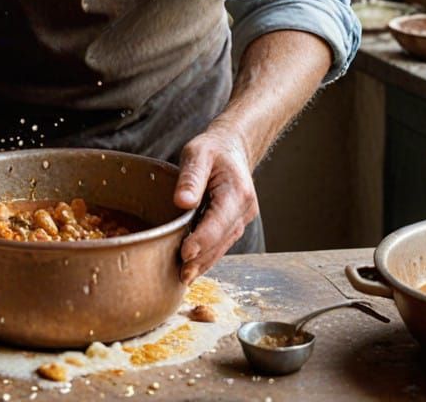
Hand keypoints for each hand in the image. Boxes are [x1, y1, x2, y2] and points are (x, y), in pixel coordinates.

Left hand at [173, 125, 258, 283]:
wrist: (232, 148)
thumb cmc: (213, 149)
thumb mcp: (198, 154)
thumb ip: (191, 177)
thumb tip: (182, 201)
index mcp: (236, 191)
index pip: (218, 222)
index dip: (202, 240)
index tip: (184, 253)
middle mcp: (244, 208)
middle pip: (221, 240)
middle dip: (201, 258)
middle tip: (181, 273)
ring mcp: (242, 218)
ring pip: (223, 245)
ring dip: (204, 262)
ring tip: (185, 276)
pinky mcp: (236, 223)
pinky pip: (222, 242)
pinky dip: (209, 255)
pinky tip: (194, 266)